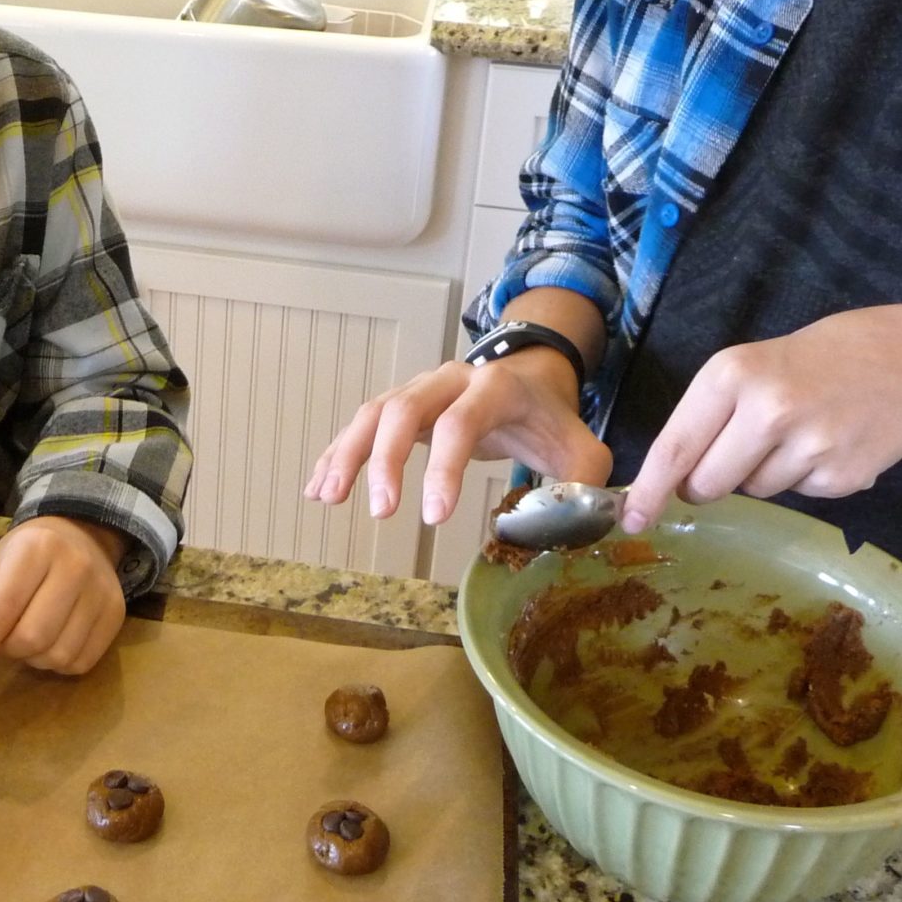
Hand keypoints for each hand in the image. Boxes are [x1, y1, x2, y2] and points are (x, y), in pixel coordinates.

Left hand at [0, 516, 127, 684]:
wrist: (81, 534)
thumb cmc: (26, 556)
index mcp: (35, 549)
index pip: (2, 609)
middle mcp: (74, 567)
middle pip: (31, 637)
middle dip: (8, 650)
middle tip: (4, 638)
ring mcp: (101, 592)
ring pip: (57, 654)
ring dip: (33, 659)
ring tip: (29, 635)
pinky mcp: (117, 615)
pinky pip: (81, 663)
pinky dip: (58, 663)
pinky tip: (52, 641)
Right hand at [303, 349, 610, 525]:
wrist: (530, 376)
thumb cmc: (551, 420)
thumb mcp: (582, 448)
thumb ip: (585, 484)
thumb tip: (582, 525)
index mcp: (494, 388)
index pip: (462, 422)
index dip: (444, 467)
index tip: (434, 518)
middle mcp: (449, 381)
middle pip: (404, 409)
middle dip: (386, 460)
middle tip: (381, 513)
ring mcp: (419, 390)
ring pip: (374, 413)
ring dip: (346, 453)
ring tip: (327, 497)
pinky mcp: (401, 405)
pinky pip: (362, 425)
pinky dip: (336, 454)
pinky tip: (317, 488)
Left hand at [621, 306, 901, 533]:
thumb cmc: (807, 365)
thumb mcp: (747, 368)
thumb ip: (705, 419)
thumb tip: (667, 484)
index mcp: (731, 375)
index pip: (675, 447)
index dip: (649, 489)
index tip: (630, 518)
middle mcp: (768, 409)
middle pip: (706, 484)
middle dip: (706, 483)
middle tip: (736, 450)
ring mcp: (809, 446)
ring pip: (752, 492)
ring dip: (762, 474)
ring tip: (795, 433)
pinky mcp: (842, 477)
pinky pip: (796, 496)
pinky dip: (803, 478)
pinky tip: (826, 444)